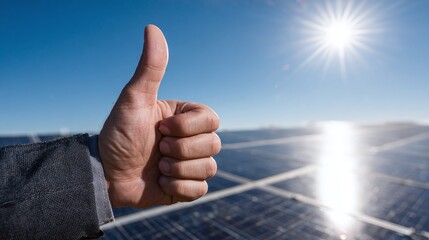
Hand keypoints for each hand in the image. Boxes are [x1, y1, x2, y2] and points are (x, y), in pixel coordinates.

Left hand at [98, 25, 220, 207]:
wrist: (105, 174)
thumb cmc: (118, 134)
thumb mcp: (134, 99)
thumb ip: (150, 68)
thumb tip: (153, 28)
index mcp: (185, 117)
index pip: (212, 119)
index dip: (188, 127)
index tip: (161, 128)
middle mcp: (192, 139)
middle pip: (214, 144)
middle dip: (180, 150)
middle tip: (157, 148)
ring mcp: (190, 164)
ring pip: (210, 168)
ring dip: (178, 169)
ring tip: (157, 166)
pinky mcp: (186, 187)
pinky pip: (200, 190)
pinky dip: (178, 188)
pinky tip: (160, 181)